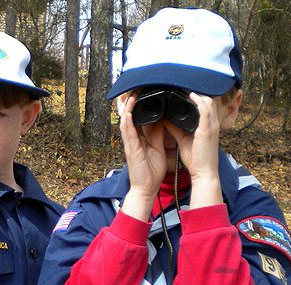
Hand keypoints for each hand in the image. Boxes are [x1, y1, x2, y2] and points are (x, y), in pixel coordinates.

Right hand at [119, 94, 166, 219]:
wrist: (146, 188)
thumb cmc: (151, 172)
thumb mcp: (158, 149)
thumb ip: (159, 135)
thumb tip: (164, 121)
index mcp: (141, 139)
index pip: (140, 118)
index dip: (140, 106)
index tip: (145, 94)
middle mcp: (133, 139)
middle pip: (130, 117)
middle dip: (131, 103)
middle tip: (134, 89)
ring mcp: (130, 143)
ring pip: (127, 121)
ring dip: (128, 108)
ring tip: (131, 95)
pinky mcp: (131, 149)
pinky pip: (127, 132)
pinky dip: (127, 121)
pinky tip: (128, 112)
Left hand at [164, 92, 221, 207]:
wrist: (203, 172)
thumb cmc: (196, 159)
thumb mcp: (183, 139)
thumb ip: (175, 128)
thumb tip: (164, 119)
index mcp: (207, 126)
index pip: (205, 106)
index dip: (197, 98)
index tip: (184, 91)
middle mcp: (211, 124)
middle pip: (208, 101)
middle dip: (197, 92)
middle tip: (183, 86)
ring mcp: (211, 126)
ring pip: (208, 102)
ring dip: (197, 94)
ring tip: (186, 87)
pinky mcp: (208, 130)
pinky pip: (205, 110)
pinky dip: (199, 101)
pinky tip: (191, 95)